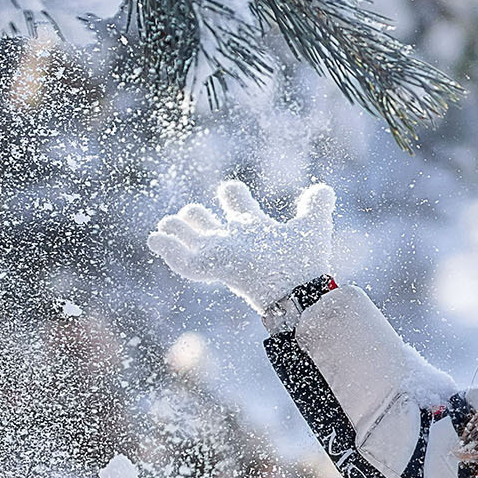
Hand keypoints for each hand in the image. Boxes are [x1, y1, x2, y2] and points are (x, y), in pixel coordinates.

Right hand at [146, 179, 335, 312]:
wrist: (295, 288)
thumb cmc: (303, 261)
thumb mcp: (312, 226)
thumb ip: (318, 206)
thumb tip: (325, 189)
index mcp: (255, 230)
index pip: (239, 209)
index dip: (232, 196)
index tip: (228, 190)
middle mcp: (235, 242)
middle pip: (211, 227)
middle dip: (198, 218)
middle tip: (189, 212)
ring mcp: (220, 255)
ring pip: (193, 243)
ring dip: (177, 233)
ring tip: (163, 225)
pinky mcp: (210, 267)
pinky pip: (183, 261)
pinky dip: (168, 250)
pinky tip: (153, 240)